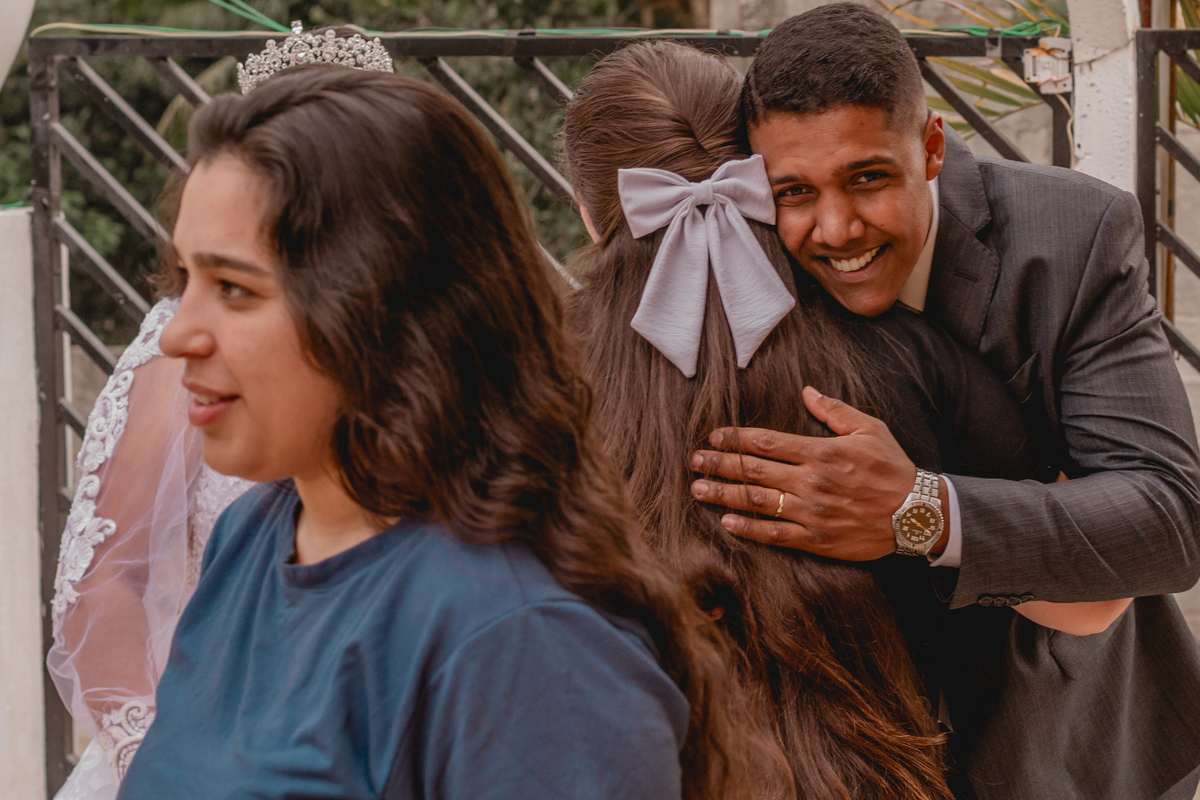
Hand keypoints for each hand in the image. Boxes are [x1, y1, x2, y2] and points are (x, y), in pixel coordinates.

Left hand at [689, 386, 919, 560]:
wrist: (918, 514)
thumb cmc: (893, 468)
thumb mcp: (869, 429)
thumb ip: (833, 410)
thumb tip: (806, 391)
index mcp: (821, 452)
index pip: (766, 442)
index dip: (736, 438)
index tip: (714, 437)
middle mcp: (811, 481)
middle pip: (753, 471)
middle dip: (719, 465)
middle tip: (694, 462)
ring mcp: (811, 512)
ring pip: (757, 502)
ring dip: (724, 495)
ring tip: (698, 490)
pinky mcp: (816, 539)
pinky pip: (774, 534)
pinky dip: (748, 528)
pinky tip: (727, 522)